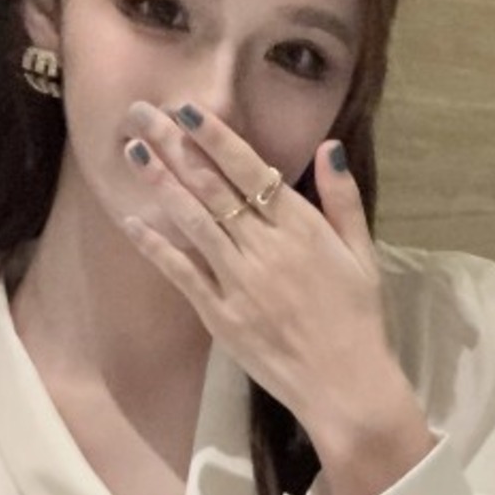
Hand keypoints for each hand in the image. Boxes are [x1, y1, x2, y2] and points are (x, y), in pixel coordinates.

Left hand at [120, 102, 402, 435]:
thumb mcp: (361, 253)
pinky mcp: (221, 315)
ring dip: (160, 185)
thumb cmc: (358, 318)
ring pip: (193, 221)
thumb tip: (329, 146)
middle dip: (175, 147)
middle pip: (212, 187)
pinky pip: (182, 273)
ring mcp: (239, 281)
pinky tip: (132, 221)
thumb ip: (343, 198)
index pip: (250, 170)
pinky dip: (156, 246)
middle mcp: (266, 247)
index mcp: (301, 228)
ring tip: (133, 153)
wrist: (344, 384)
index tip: (187, 110)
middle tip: (142, 115)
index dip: (216, 138)